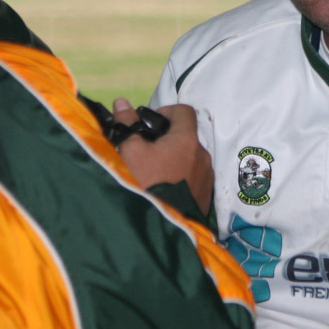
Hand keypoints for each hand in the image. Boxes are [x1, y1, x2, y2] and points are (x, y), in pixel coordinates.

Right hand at [114, 99, 213, 213]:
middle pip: (187, 136)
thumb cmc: (145, 183)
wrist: (161, 226)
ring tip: (154, 173)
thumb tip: (122, 103)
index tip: (150, 124)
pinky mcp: (206, 196)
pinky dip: (181, 177)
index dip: (167, 111)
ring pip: (190, 159)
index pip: (185, 111)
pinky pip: (194, 178)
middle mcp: (203, 156)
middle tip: (146, 151)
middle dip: (167, 139)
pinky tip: (164, 189)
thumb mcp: (130, 152)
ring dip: (175, 159)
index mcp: (187, 140)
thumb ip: (127, 124)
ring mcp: (207, 177)